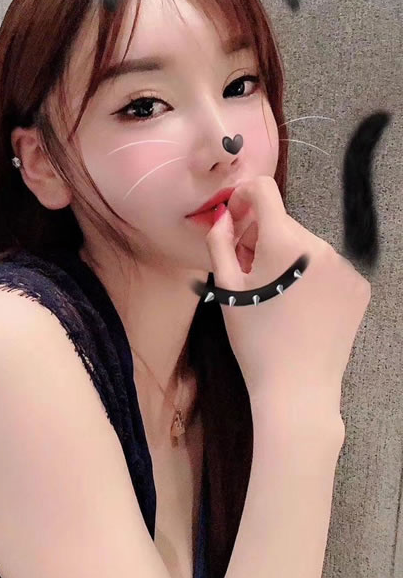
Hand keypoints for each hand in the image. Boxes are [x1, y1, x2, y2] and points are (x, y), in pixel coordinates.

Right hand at [204, 176, 370, 419]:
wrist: (297, 388)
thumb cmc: (255, 341)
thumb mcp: (227, 290)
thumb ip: (219, 242)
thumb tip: (223, 216)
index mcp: (283, 242)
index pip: (263, 190)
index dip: (243, 198)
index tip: (235, 220)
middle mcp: (319, 246)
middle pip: (283, 223)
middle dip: (262, 240)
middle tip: (249, 275)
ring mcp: (344, 266)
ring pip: (306, 247)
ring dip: (288, 259)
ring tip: (277, 297)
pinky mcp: (359, 286)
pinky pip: (328, 267)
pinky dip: (312, 278)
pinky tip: (302, 307)